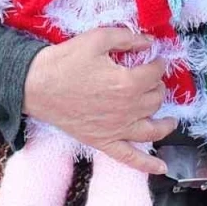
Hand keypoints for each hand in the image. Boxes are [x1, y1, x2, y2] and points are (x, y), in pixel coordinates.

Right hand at [24, 27, 176, 174]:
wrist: (36, 86)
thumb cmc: (65, 61)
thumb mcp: (97, 39)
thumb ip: (127, 38)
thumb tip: (150, 42)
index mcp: (127, 83)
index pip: (155, 73)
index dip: (158, 63)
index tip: (154, 59)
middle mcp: (127, 109)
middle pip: (156, 98)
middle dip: (156, 86)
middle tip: (149, 79)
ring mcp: (116, 129)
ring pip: (152, 128)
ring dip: (165, 123)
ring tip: (170, 120)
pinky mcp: (103, 141)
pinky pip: (130, 158)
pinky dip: (147, 164)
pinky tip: (162, 167)